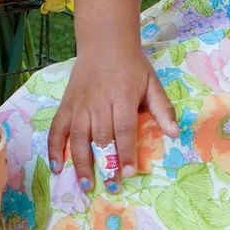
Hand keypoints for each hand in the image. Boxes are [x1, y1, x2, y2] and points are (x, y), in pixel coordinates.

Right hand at [47, 41, 175, 191]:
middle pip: (101, 138)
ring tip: (86, 185)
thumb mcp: (152, 83)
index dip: (126, 152)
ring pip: (78, 138)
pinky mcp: (66, 105)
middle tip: (111, 187)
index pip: (124, 129)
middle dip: (106, 165)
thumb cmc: (132, 66)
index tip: (130, 173)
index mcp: (121, 97)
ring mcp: (79, 105)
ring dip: (81, 163)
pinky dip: (54, 148)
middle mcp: (98, 103)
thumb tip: (175, 133)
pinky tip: (57, 167)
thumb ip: (163, 109)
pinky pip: (57, 129)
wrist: (104, 42)